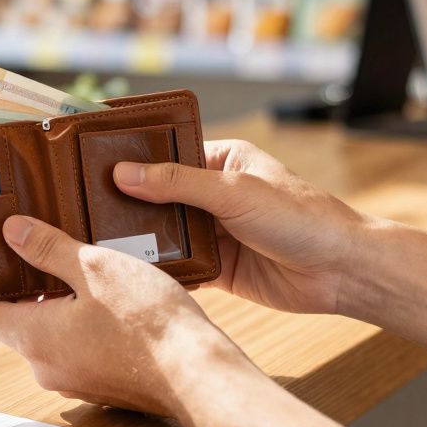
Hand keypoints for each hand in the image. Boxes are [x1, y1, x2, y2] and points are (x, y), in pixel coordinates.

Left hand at [0, 215, 244, 419]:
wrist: (197, 376)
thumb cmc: (148, 323)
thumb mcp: (95, 267)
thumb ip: (48, 249)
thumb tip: (12, 232)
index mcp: (34, 338)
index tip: (6, 259)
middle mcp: (46, 368)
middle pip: (19, 323)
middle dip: (34, 290)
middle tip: (56, 256)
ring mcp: (74, 382)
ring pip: (53, 338)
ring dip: (65, 308)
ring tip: (93, 276)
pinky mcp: (101, 387)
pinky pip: (81, 352)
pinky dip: (89, 329)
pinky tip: (117, 307)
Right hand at [113, 139, 366, 314]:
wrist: (342, 272)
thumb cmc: (302, 217)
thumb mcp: (234, 192)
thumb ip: (178, 183)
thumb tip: (124, 173)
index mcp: (222, 161)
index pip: (167, 155)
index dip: (133, 160)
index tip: (94, 165)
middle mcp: (215, 194)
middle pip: (159, 196)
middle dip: (129, 204)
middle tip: (84, 208)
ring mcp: (215, 231)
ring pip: (164, 232)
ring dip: (141, 240)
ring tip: (98, 242)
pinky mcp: (218, 267)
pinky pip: (178, 266)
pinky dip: (159, 269)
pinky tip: (131, 272)